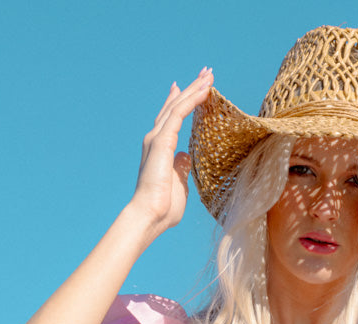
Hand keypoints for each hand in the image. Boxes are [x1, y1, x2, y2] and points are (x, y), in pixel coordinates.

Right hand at [130, 70, 213, 234]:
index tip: (188, 87)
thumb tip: (185, 156)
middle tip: (205, 73)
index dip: (180, 101)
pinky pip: (180, 113)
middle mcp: (155, 139)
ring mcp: (157, 138)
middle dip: (191, 88)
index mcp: (159, 149)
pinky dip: (193, 99)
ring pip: (179, 105)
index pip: (170, 118)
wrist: (149, 215)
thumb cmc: (163, 208)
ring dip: (194, 88)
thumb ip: (181, 168)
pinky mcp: (162, 140)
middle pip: (176, 106)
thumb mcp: (177, 183)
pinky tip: (205, 89)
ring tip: (209, 74)